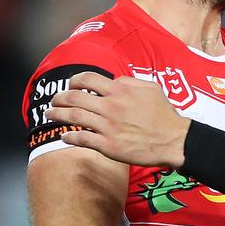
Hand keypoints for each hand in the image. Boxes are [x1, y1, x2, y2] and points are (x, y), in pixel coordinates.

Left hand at [48, 72, 188, 168]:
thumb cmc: (164, 115)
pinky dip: (68, 137)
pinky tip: (64, 136)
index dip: (74, 80)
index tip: (71, 84)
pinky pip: (81, 139)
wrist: (174, 141)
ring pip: (73, 117)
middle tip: (54, 100)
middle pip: (74, 98)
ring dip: (57, 115)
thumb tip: (113, 80)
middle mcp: (110, 107)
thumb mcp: (150, 88)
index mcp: (120, 90)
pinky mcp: (108, 146)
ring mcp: (107, 127)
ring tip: (50, 115)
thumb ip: (129, 81)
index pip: (87, 79)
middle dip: (59, 98)